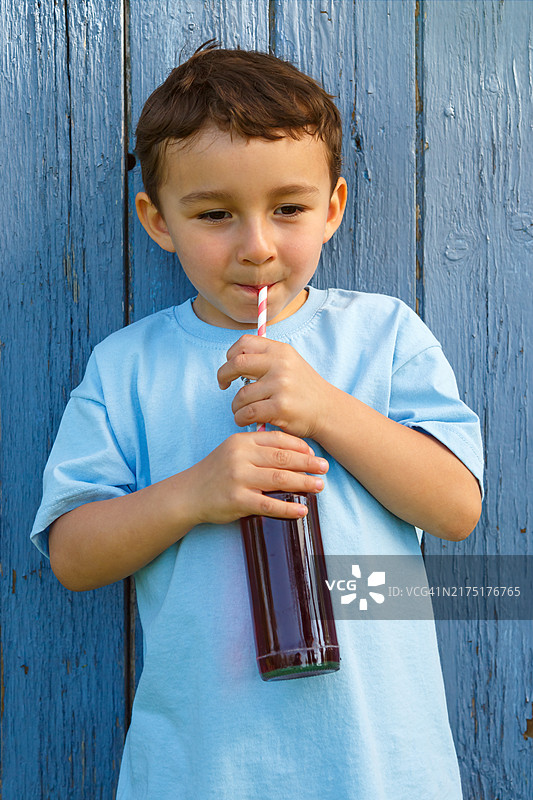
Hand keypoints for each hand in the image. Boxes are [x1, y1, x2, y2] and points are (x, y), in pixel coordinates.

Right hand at [188, 430, 328, 523]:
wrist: (189, 494)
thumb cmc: (216, 471)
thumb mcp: (233, 450)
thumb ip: (258, 446)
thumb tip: (292, 448)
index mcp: (241, 441)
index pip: (277, 439)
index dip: (300, 446)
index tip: (314, 454)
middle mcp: (240, 457)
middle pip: (282, 458)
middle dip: (308, 464)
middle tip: (325, 468)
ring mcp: (238, 479)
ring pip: (279, 480)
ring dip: (303, 483)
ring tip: (319, 486)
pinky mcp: (237, 500)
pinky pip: (268, 505)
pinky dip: (288, 508)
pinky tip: (302, 510)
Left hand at [217, 335, 327, 438]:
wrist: (328, 411)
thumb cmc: (303, 389)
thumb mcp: (290, 364)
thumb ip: (266, 358)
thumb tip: (233, 358)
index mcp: (280, 351)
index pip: (244, 343)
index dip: (231, 355)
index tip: (230, 367)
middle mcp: (280, 364)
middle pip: (236, 364)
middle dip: (223, 375)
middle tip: (223, 385)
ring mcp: (281, 385)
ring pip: (240, 395)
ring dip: (236, 406)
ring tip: (242, 410)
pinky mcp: (280, 407)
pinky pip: (247, 413)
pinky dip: (241, 419)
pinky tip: (245, 420)